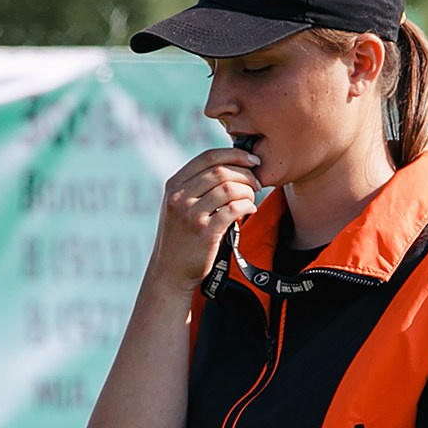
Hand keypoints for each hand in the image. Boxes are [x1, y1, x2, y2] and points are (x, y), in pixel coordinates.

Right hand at [148, 146, 262, 291]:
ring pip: (229, 188)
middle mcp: (179, 197)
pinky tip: (249, 210)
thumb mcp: (179, 207)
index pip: (208, 157)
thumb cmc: (181, 238)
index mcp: (174, 185)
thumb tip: (233, 167)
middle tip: (257, 184)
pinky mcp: (204, 233)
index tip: (252, 160)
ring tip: (252, 198)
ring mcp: (190, 215)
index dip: (234, 154)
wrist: (170, 273)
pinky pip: (233, 210)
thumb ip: (197, 187)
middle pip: (221, 171)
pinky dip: (247, 206)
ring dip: (248, 191)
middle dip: (246, 174)